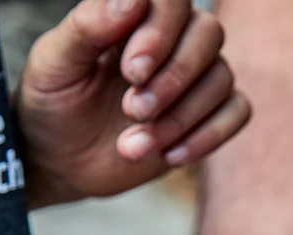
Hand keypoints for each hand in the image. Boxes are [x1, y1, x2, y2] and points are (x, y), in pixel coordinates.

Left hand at [15, 0, 249, 208]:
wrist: (63, 160)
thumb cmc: (54, 102)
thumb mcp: (56, 62)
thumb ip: (90, 25)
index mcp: (134, 16)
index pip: (172, 0)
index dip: (160, 32)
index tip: (132, 71)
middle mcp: (173, 40)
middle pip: (208, 33)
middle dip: (174, 77)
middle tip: (132, 110)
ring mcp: (196, 78)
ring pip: (222, 78)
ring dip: (180, 117)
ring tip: (133, 145)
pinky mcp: (211, 115)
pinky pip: (237, 113)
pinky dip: (208, 136)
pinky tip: (169, 156)